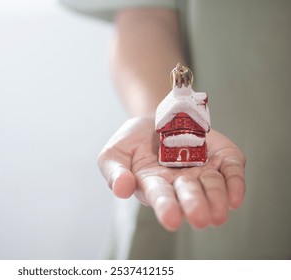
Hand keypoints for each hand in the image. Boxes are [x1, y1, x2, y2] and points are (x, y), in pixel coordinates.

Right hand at [98, 117, 245, 230]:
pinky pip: (231, 170)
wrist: (155, 118)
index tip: (171, 219)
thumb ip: (115, 173)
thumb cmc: (132, 141)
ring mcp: (202, 170)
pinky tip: (235, 198)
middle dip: (195, 205)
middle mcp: (180, 182)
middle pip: (190, 194)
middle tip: (200, 218)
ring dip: (217, 198)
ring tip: (220, 213)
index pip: (161, 196)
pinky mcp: (221, 156)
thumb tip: (122, 188)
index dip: (166, 207)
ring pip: (213, 186)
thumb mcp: (113, 154)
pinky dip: (235, 182)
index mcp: (154, 184)